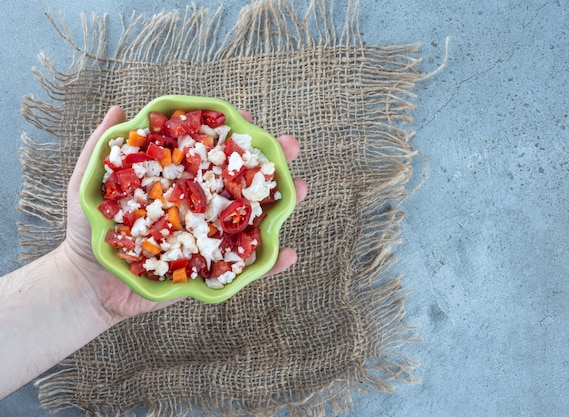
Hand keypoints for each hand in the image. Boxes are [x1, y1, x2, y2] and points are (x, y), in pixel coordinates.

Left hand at [63, 106, 306, 324]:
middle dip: (267, 164)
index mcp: (175, 186)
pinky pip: (244, 268)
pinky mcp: (210, 271)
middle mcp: (197, 209)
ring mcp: (207, 239)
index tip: (245, 120)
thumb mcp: (88, 185)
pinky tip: (289, 253)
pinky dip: (270, 264)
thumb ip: (101, 149)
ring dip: (280, 204)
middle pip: (238, 183)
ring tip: (302, 189)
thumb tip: (121, 109)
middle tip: (291, 147)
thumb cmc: (88, 235)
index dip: (228, 136)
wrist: (87, 286)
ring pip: (250, 220)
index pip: (208, 155)